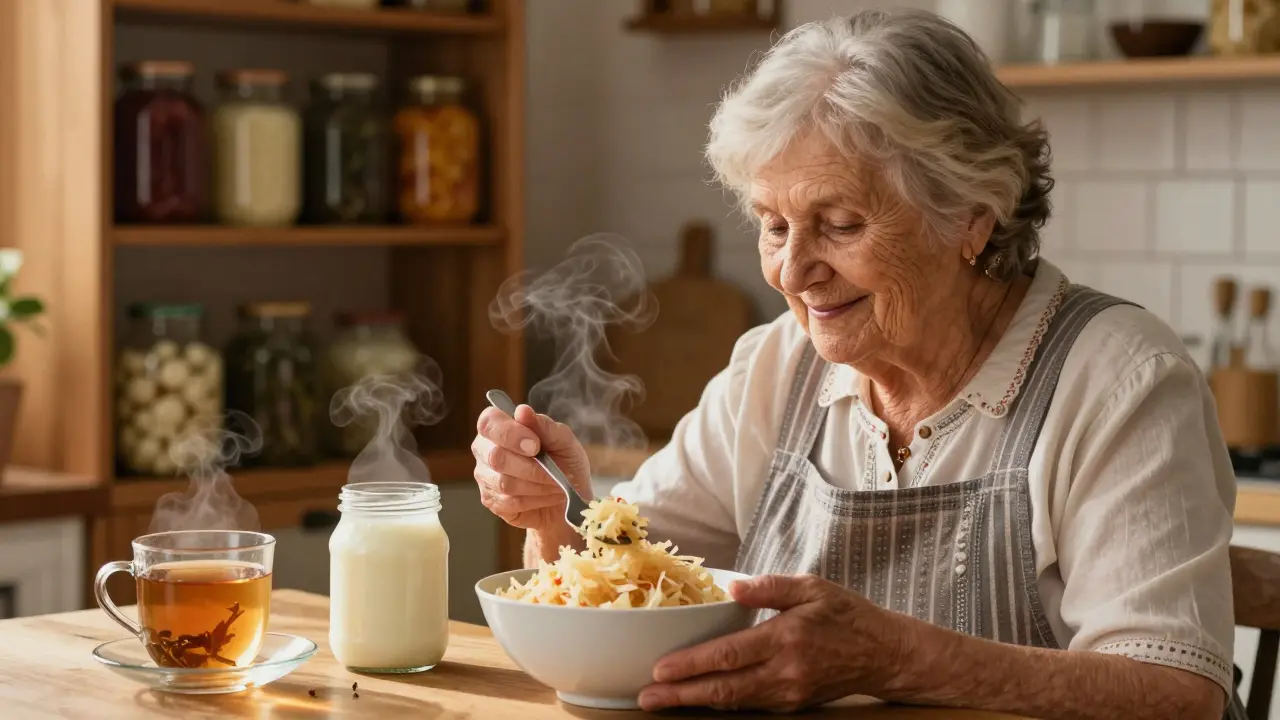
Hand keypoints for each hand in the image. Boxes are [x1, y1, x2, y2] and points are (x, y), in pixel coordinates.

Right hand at [472, 404, 592, 538]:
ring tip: (555, 484)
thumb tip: (522, 411)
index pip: (489, 423)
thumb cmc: (565, 462)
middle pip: (495, 456)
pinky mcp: (490, 500)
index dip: (510, 434)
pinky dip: (534, 499)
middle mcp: (485, 448)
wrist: (570, 497)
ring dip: (536, 484)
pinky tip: (546, 495)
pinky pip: (508, 502)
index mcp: (499, 425)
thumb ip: (544, 425)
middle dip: (530, 466)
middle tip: (553, 470)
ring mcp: (485, 476)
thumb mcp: (564, 441)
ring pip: (503, 482)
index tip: (535, 445)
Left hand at [638, 574, 912, 712]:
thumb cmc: (848, 615)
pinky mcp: (793, 704)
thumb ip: (770, 587)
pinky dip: (722, 703)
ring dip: (696, 703)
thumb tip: (732, 587)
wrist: (886, 655)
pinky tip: (699, 698)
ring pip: (734, 703)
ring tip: (663, 701)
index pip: (729, 655)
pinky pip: (750, 705)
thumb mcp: (812, 587)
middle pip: (724, 690)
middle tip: (647, 698)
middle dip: (682, 696)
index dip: (692, 665)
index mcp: (786, 639)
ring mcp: (789, 694)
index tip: (661, 669)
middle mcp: (785, 673)